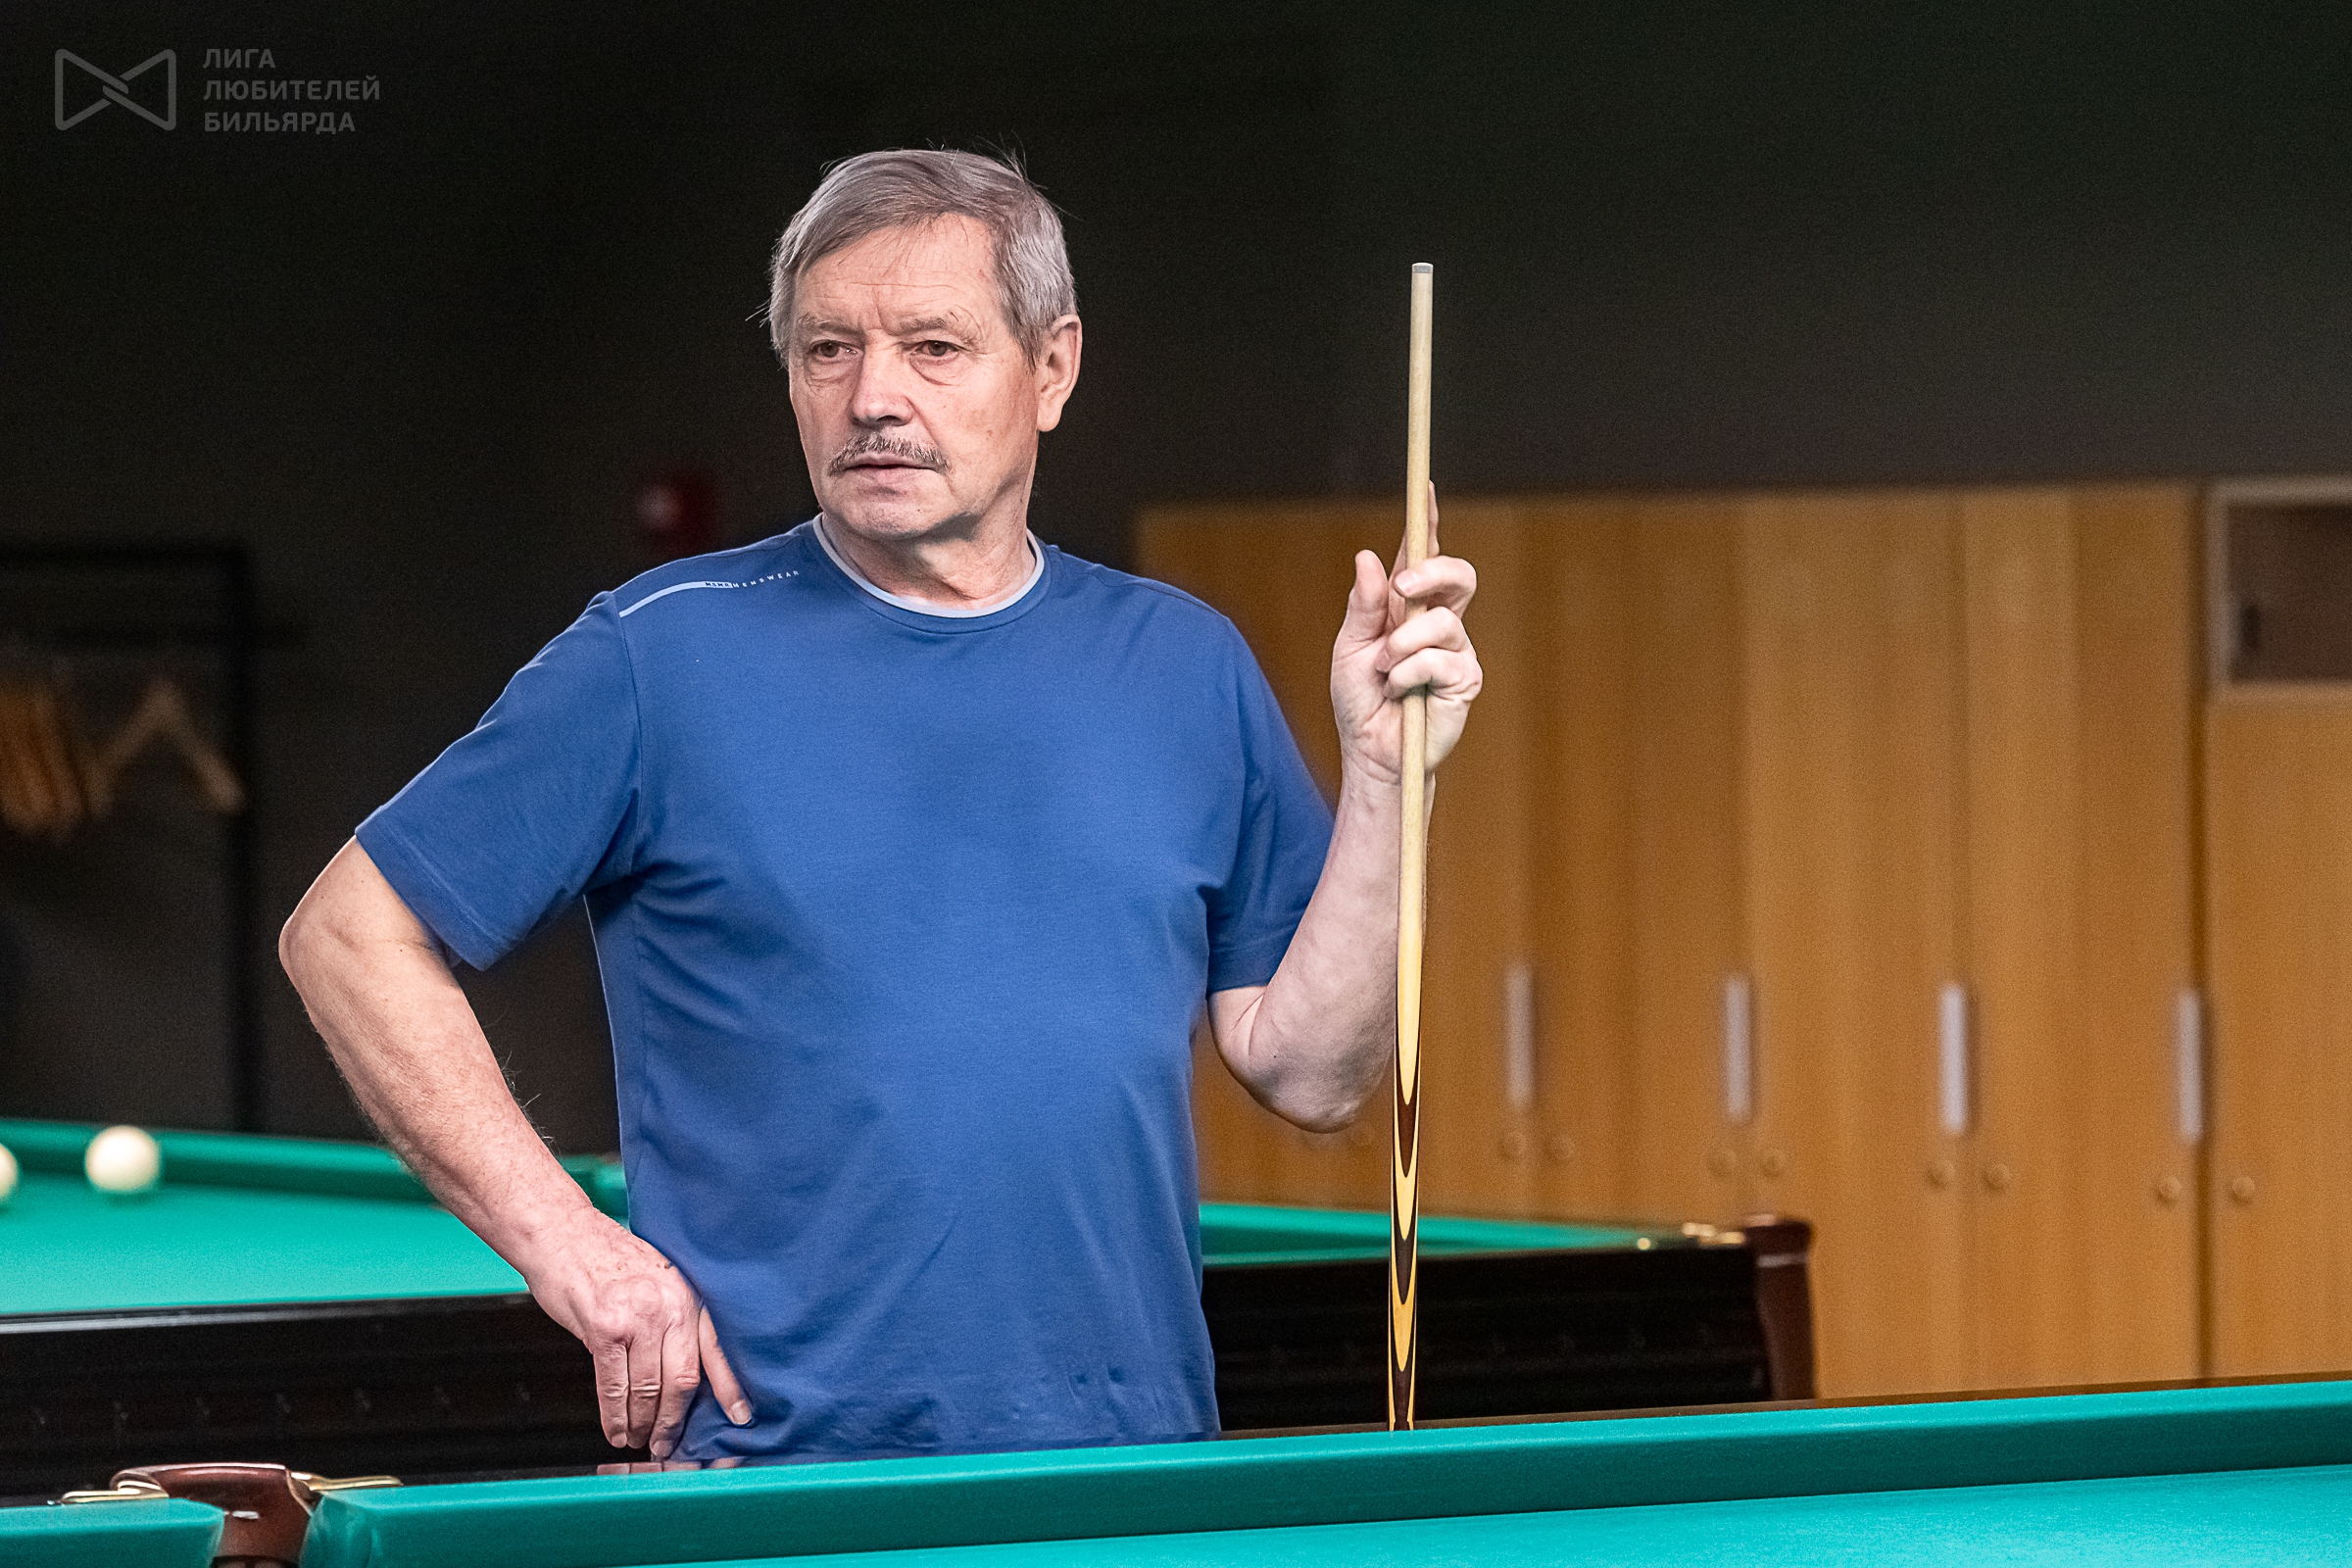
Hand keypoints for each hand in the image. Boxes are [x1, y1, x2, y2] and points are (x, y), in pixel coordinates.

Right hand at [518, 1208, 750, 1458]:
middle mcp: (669, 1305)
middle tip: (667, 1443)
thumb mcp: (656, 1279)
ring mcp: (637, 1317)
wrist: (561, 1232)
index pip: (717, 1349)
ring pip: (647, 1389)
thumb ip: (672, 1319)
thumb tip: (683, 1373)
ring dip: (643, 1424)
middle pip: (683, 1380)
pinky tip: (615, 1431)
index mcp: (687, 1294)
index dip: (729, 1388)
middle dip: (674, 1421)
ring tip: (639, 1441)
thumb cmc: (605, 1257)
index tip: (739, 1417)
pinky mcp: (602, 1328)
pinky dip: (615, 1417)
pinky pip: (613, 1386)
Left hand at [1330, 484, 1481, 782]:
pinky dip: (1407, 674)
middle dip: (1433, 572)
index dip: (1428, 523)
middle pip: (1458, 575)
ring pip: (1441, 622)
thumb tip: (1368, 557)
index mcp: (1406, 607)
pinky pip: (1440, 659)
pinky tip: (1399, 692)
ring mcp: (1456, 649)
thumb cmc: (1359, 699)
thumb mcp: (1349, 647)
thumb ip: (1362, 605)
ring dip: (1401, 645)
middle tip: (1403, 586)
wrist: (1371, 750)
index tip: (1425, 489)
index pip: (1422, 557)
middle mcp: (1438, 622)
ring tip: (1383, 671)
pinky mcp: (1465, 679)